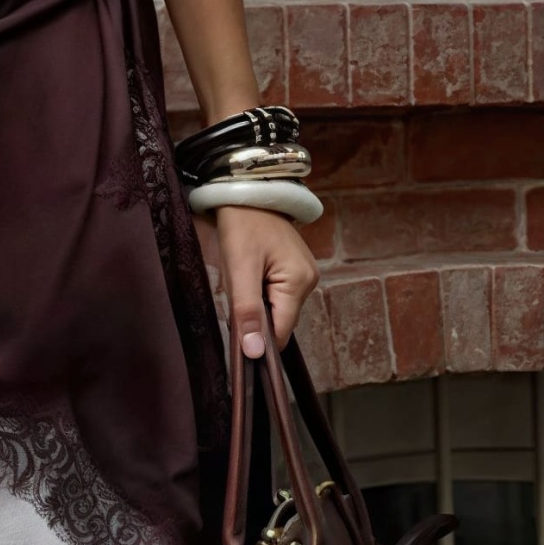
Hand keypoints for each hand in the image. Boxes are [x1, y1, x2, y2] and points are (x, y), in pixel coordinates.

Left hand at [212, 205, 318, 362]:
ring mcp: (304, 275)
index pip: (281, 333)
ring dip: (255, 303)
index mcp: (300, 283)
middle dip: (254, 316)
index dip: (258, 340)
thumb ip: (247, 312)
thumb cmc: (242, 226)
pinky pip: (276, 294)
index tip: (235, 333)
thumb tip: (255, 353)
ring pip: (276, 308)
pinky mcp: (295, 270)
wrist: (247, 191)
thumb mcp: (239, 270)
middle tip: (234, 291)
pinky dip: (259, 292)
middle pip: (279, 321)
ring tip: (241, 277)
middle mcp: (309, 281)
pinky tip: (249, 273)